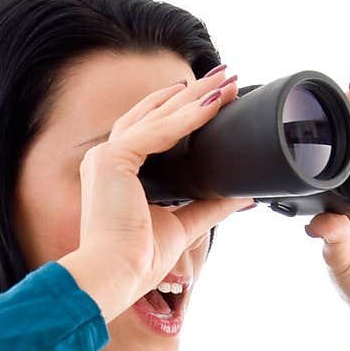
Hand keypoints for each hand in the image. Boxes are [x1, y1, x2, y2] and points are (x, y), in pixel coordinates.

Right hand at [70, 68, 255, 318]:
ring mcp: (106, 156)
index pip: (149, 128)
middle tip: (225, 76)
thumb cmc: (138, 258)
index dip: (180, 110)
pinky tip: (213, 106)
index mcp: (117, 172)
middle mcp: (107, 158)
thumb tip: (243, 196)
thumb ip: (209, 206)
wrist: (116, 275)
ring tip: (226, 81)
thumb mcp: (183, 224)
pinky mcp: (112, 159)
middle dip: (192, 93)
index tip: (210, 96)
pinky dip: (187, 119)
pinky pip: (156, 132)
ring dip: (194, 97)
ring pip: (157, 116)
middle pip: (154, 114)